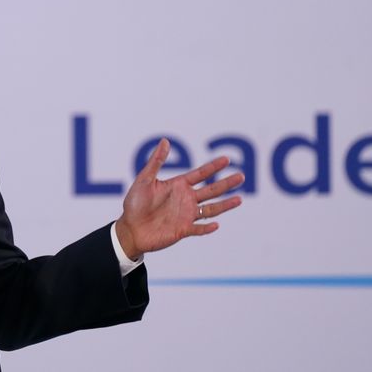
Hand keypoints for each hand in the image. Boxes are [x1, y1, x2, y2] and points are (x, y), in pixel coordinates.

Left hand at [115, 138, 244, 259]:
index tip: (227, 159)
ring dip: (225, 204)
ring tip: (239, 199)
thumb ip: (156, 162)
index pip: (200, 174)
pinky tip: (216, 224)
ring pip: (211, 209)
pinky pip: (198, 229)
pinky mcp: (182, 230)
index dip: (213, 166)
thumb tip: (165, 141)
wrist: (130, 229)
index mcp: (178, 185)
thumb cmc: (135, 203)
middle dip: (226, 183)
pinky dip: (207, 228)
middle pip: (211, 190)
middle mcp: (186, 199)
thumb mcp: (144, 179)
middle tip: (241, 176)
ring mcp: (186, 215)